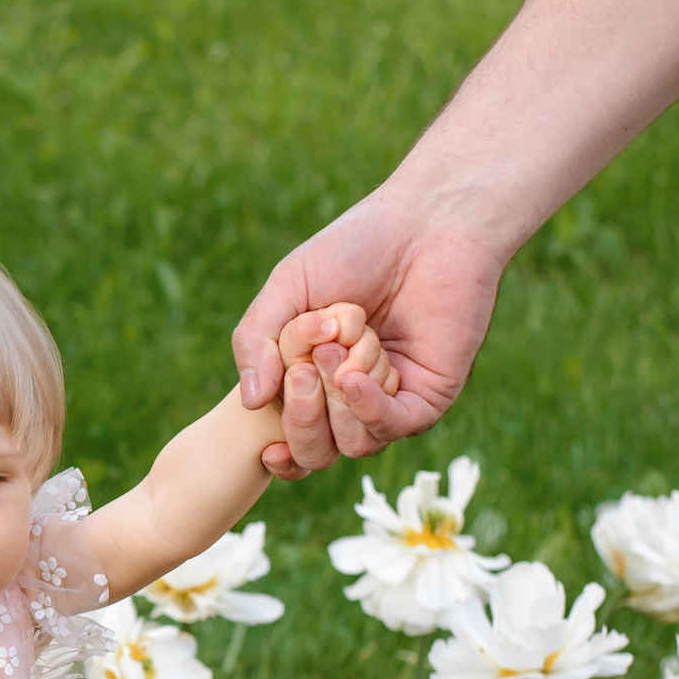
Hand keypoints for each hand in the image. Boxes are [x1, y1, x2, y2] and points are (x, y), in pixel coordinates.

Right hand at [230, 193, 507, 478]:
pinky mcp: (428, 395)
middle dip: (302, 418)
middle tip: (302, 370)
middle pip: (316, 452)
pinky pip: (391, 427)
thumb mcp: (287, 288)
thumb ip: (257, 341)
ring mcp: (391, 400)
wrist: (424, 223)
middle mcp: (351, 398)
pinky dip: (368, 408)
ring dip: (337, 401)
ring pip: (353, 444)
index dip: (280, 454)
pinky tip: (354, 376)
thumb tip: (251, 401)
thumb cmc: (355, 248)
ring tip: (340, 347)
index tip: (267, 447)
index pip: (292, 441)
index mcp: (313, 380)